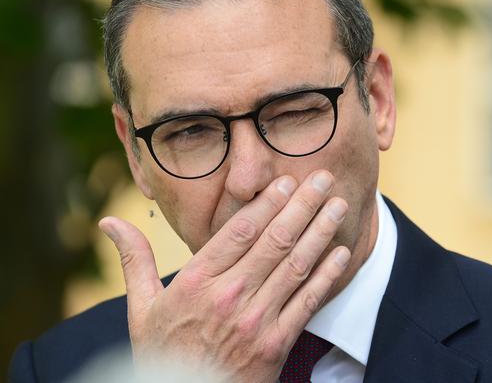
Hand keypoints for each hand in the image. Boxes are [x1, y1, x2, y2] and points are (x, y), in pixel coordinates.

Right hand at [98, 170, 350, 382]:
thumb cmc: (162, 353)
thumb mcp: (141, 308)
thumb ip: (133, 259)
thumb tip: (109, 221)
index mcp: (196, 282)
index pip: (239, 231)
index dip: (267, 202)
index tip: (286, 180)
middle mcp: (229, 296)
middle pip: (274, 241)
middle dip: (303, 205)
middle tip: (324, 179)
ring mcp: (256, 320)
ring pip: (295, 265)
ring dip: (320, 231)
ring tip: (338, 205)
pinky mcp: (276, 344)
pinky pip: (307, 302)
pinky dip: (327, 275)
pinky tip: (341, 252)